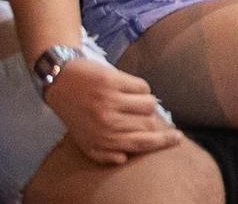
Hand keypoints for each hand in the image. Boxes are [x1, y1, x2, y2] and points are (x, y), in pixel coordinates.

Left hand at [41, 56, 184, 165]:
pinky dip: (139, 87)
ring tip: (131, 99)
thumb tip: (126, 157)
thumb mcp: (85, 140)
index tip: (178, 137)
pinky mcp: (113, 82)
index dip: (163, 141)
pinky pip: (142, 86)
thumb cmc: (75, 112)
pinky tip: (126, 87)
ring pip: (149, 104)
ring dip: (145, 101)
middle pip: (149, 123)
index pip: (141, 143)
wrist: (59, 81)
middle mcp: (107, 123)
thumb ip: (105, 153)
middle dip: (150, 119)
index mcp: (102, 140)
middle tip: (142, 114)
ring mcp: (110, 102)